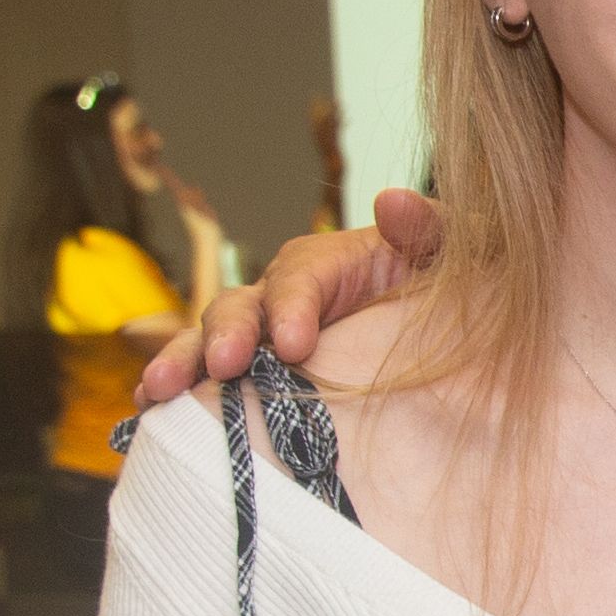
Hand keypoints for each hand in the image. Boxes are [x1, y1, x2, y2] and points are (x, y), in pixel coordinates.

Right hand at [136, 184, 437, 406]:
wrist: (459, 339)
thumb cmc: (458, 290)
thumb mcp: (463, 252)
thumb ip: (434, 226)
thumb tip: (392, 201)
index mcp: (332, 263)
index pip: (300, 277)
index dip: (291, 307)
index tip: (296, 344)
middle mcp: (287, 298)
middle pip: (243, 308)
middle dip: (226, 336)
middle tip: (222, 367)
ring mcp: (268, 340)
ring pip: (213, 344)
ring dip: (183, 363)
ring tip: (160, 392)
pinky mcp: (263, 379)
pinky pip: (213, 383)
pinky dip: (180, 394)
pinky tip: (152, 414)